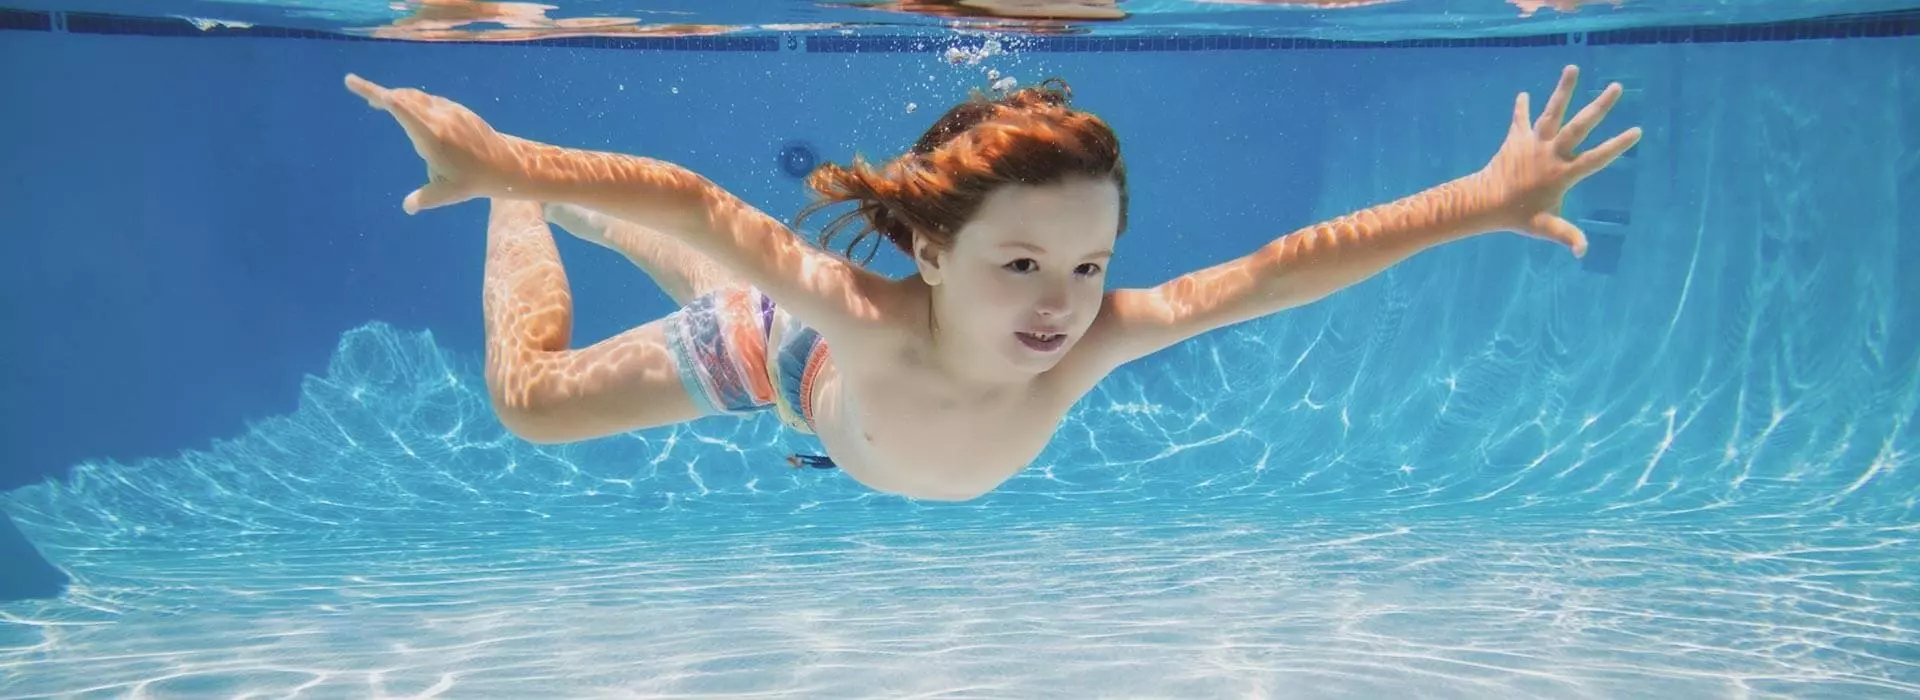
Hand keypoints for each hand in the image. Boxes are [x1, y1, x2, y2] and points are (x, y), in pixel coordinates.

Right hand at [345, 74, 523, 213]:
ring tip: (381, 102)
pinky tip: (409, 109)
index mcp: (431, 136)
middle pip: (403, 97)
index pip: (399, 107)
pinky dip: (414, 100)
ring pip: (417, 96)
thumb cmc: (473, 182)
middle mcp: (439, 118)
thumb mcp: (445, 194)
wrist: (505, 165)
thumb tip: (408, 206)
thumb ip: (423, 199)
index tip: (352, 82)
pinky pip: (430, 100)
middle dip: (381, 94)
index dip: (374, 93)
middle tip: (364, 96)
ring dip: (398, 97)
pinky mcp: (457, 110)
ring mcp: (450, 111)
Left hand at [1479, 65, 1642, 256]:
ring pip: (1552, 111)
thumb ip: (1567, 236)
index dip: (1617, 146)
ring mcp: (1533, 143)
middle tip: (1618, 87)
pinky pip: (1520, 120)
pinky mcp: (1515, 139)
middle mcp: (1551, 153)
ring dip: (1562, 90)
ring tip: (1572, 67)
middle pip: (1579, 126)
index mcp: (1563, 173)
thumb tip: (1583, 252)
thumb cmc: (1518, 216)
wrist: (1484, 202)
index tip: (1637, 131)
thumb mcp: (1545, 227)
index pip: (1596, 158)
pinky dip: (1522, 108)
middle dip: (1599, 107)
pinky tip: (1523, 95)